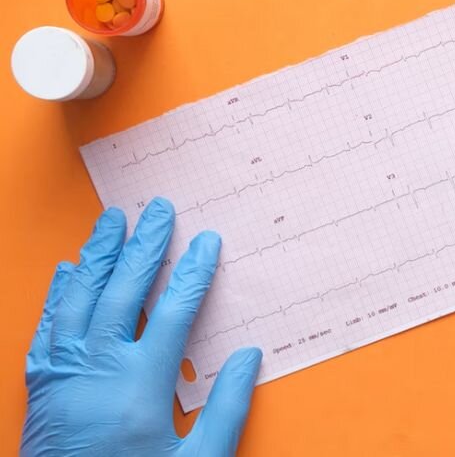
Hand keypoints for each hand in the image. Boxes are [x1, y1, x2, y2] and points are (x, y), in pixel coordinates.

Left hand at [21, 198, 261, 456]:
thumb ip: (227, 408)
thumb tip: (250, 357)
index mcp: (142, 386)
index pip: (173, 311)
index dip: (194, 272)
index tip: (207, 241)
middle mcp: (98, 370)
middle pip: (123, 291)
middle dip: (144, 246)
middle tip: (157, 210)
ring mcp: (64, 374)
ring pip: (80, 298)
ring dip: (97, 255)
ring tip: (111, 221)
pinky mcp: (41, 385)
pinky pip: (47, 326)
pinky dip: (58, 293)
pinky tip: (66, 270)